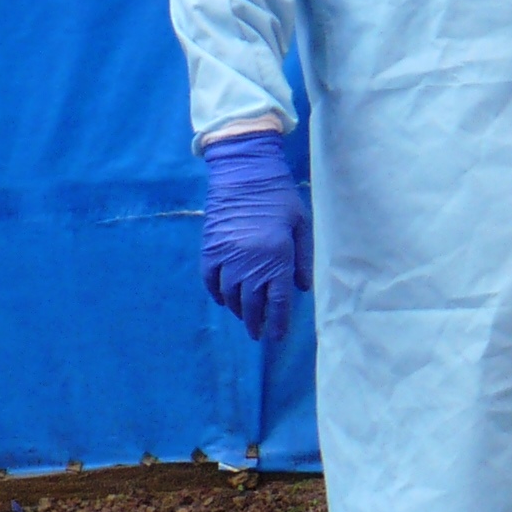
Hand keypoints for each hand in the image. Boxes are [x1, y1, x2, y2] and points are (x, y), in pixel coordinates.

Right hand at [200, 131, 309, 345]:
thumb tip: (301, 288)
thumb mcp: (300, 226)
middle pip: (251, 303)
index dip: (278, 322)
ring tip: (246, 318)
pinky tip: (224, 300)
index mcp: (276, 257)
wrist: (244, 175)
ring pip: (230, 296)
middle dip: (256, 322)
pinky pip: (210, 281)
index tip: (277, 337)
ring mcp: (226, 258)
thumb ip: (302, 259)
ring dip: (238, 310)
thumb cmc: (279, 198)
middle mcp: (249, 263)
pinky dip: (217, 294)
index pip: (278, 300)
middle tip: (259, 335)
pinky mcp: (209, 250)